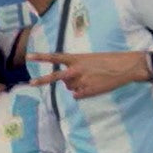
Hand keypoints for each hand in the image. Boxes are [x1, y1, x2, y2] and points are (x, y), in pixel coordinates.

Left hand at [27, 51, 147, 98]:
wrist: (124, 67)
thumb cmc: (108, 61)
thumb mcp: (89, 60)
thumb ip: (75, 68)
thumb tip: (67, 84)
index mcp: (76, 59)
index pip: (55, 57)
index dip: (41, 57)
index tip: (28, 56)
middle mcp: (76, 70)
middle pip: (55, 77)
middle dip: (42, 80)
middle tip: (30, 83)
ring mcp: (81, 82)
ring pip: (69, 88)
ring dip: (75, 85)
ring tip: (90, 79)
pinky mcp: (87, 92)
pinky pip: (77, 95)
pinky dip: (82, 93)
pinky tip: (93, 86)